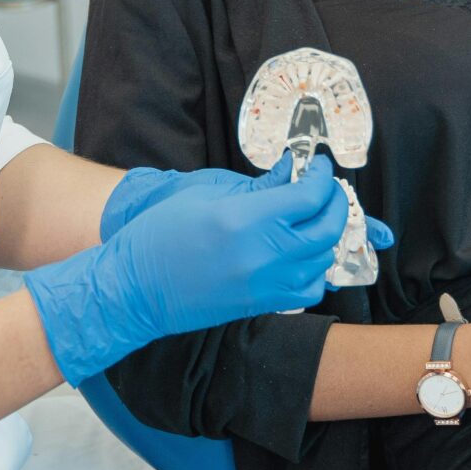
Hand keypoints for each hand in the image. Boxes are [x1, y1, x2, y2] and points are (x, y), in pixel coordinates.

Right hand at [28, 157, 349, 384]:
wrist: (135, 290)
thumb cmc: (158, 236)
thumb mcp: (205, 196)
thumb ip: (256, 186)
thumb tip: (289, 171)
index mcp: (245, 220)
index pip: (309, 196)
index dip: (321, 176)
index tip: (318, 165)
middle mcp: (263, 255)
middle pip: (326, 227)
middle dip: (334, 201)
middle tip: (326, 187)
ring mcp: (266, 284)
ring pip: (324, 259)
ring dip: (328, 234)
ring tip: (315, 217)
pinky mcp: (262, 304)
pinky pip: (310, 289)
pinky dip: (317, 269)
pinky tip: (304, 253)